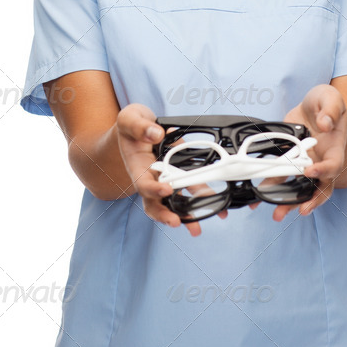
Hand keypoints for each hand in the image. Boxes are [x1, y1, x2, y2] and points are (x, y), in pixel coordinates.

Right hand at [115, 104, 227, 236]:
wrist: (139, 127)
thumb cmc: (131, 125)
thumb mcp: (129, 119)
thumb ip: (140, 127)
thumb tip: (156, 134)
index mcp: (136, 167)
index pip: (142, 183)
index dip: (153, 189)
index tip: (166, 189)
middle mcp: (151, 177)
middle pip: (156, 203)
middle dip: (166, 215)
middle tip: (178, 222)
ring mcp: (166, 178)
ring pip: (177, 200)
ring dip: (189, 213)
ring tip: (200, 226)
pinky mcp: (180, 172)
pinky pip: (192, 187)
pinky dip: (203, 196)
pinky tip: (218, 204)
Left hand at [270, 84, 346, 221]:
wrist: (316, 107)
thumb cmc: (327, 103)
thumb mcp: (331, 97)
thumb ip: (330, 109)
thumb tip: (325, 124)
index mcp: (335, 148)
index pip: (333, 165)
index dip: (323, 171)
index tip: (310, 171)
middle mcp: (322, 161)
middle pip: (320, 187)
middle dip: (309, 200)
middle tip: (299, 210)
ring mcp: (306, 164)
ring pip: (300, 189)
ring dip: (289, 202)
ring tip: (277, 213)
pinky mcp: (290, 161)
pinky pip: (282, 177)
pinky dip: (272, 187)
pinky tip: (259, 196)